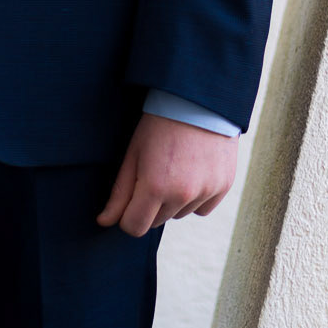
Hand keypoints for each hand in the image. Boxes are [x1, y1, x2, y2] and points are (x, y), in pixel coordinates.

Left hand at [97, 112, 237, 236]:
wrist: (199, 99)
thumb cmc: (160, 124)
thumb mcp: (134, 154)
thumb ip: (119, 193)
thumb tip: (104, 221)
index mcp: (155, 187)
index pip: (134, 227)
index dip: (127, 216)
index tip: (129, 200)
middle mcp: (182, 194)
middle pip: (156, 222)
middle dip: (150, 205)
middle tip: (154, 172)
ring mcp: (206, 191)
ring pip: (179, 214)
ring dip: (173, 201)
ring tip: (175, 167)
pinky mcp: (223, 186)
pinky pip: (202, 209)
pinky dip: (195, 198)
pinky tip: (193, 172)